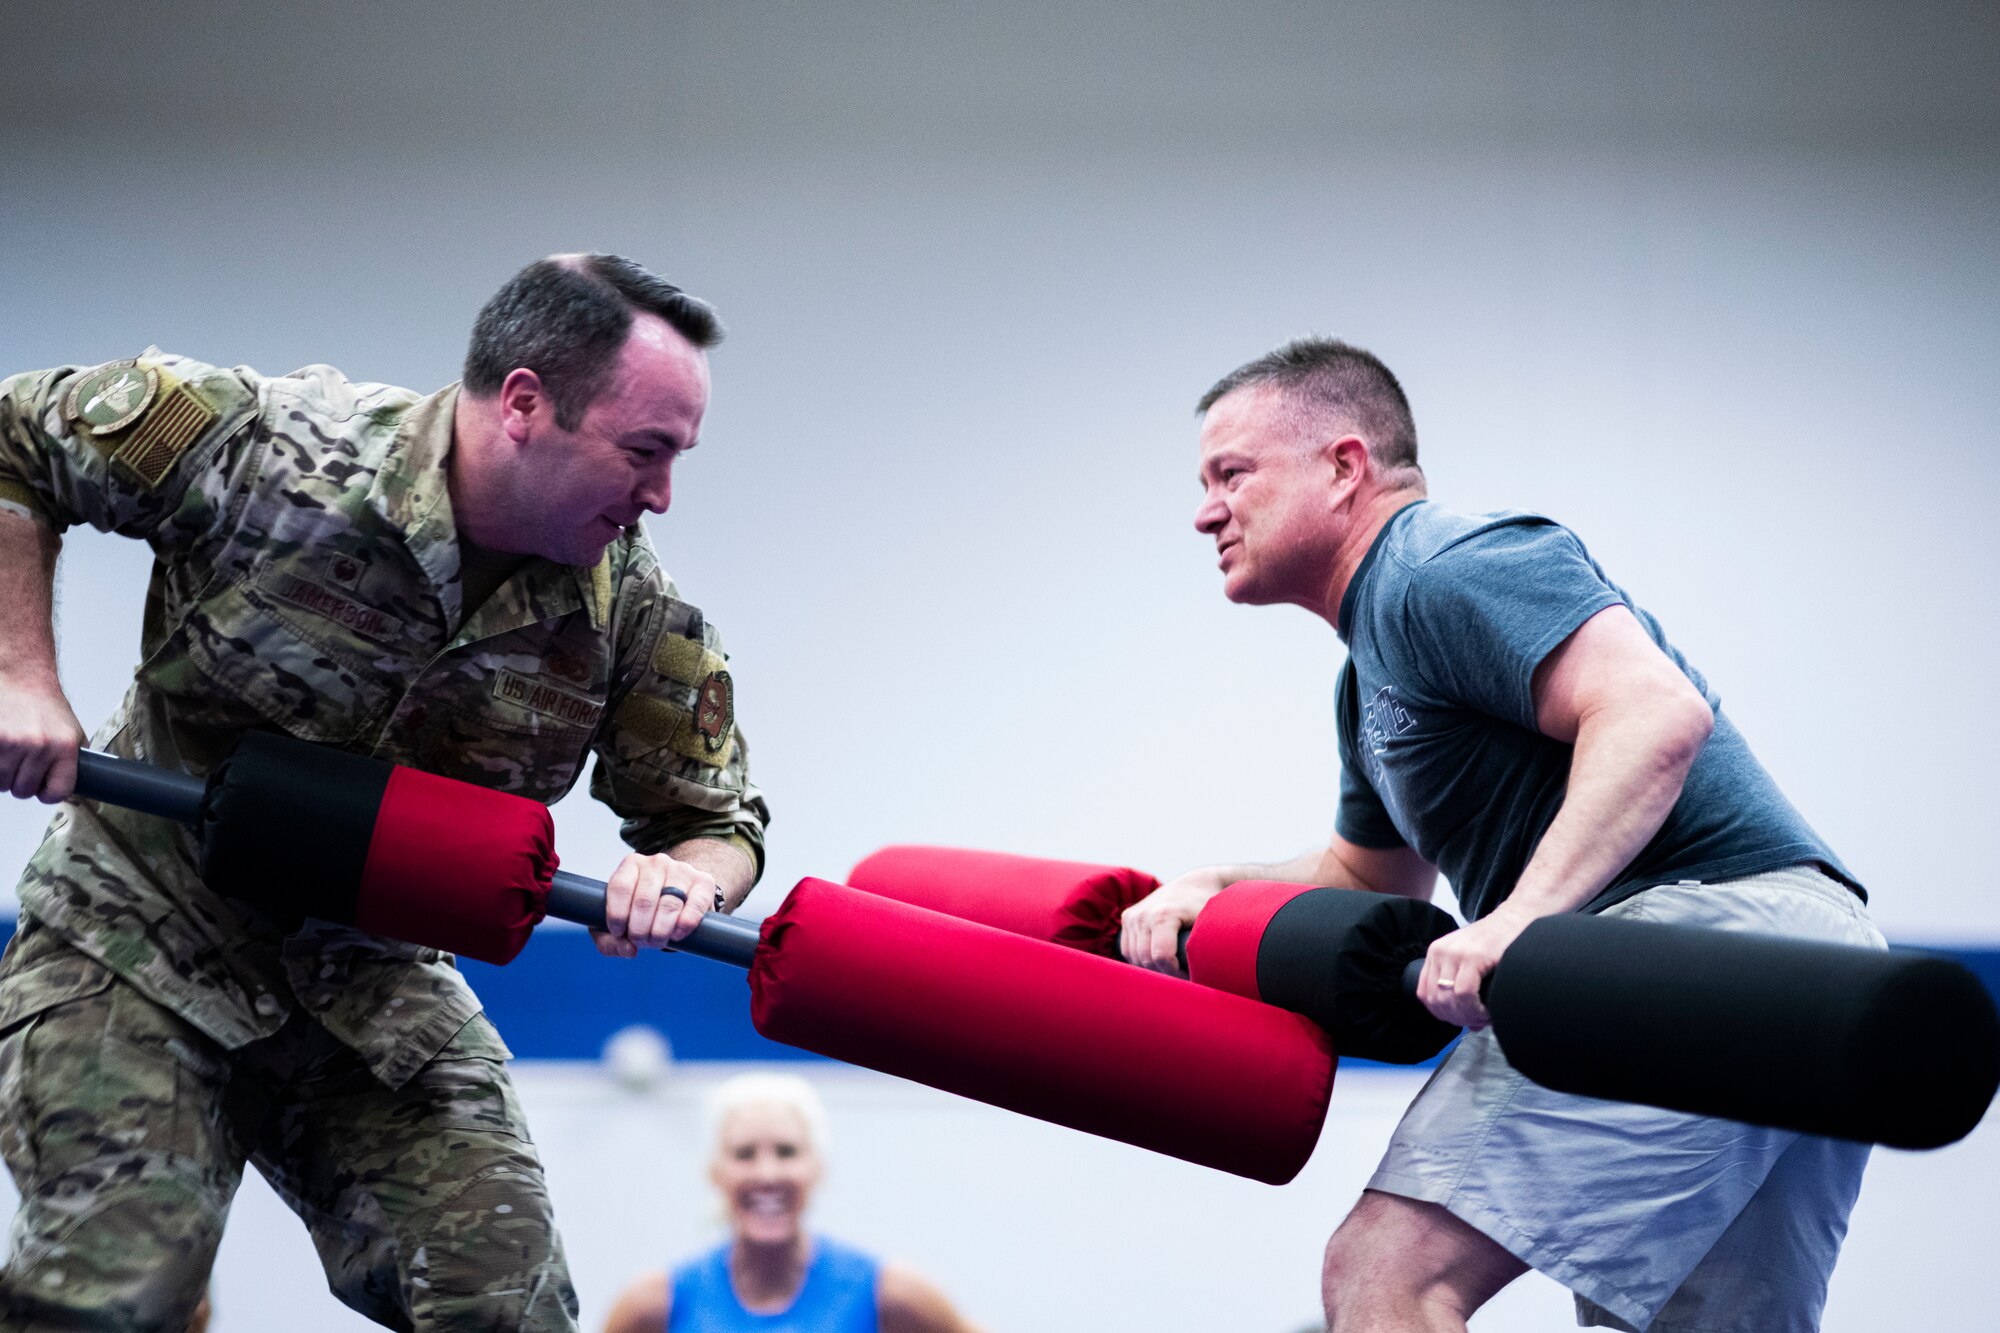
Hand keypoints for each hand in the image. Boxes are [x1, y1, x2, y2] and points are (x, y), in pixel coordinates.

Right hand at [0, 673, 83, 802]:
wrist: (22, 677)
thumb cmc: (45, 705)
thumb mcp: (72, 732)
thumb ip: (73, 761)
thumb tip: (75, 788)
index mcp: (65, 746)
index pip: (58, 792)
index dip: (48, 792)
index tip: (43, 787)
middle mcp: (39, 745)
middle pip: (24, 790)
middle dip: (21, 781)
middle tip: (22, 762)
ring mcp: (11, 742)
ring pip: (2, 784)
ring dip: (3, 774)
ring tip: (10, 754)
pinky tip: (1, 750)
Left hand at [591, 852, 719, 957]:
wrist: (681, 898)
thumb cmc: (644, 912)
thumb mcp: (620, 922)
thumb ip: (610, 940)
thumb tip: (628, 950)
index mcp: (632, 865)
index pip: (620, 887)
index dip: (617, 915)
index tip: (619, 933)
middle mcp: (657, 862)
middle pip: (644, 900)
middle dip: (639, 930)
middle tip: (641, 942)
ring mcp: (682, 870)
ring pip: (668, 905)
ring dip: (660, 932)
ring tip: (657, 941)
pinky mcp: (704, 882)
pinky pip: (695, 906)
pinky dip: (684, 925)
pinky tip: (677, 934)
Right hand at [1119, 869, 1226, 976]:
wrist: (1193, 885)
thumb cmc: (1204, 908)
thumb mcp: (1207, 925)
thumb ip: (1202, 948)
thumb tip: (1202, 974)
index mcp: (1163, 915)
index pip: (1161, 957)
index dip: (1175, 973)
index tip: (1190, 977)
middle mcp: (1143, 915)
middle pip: (1146, 960)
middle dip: (1164, 974)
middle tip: (1181, 978)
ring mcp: (1133, 916)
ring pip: (1134, 957)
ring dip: (1151, 968)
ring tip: (1171, 970)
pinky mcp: (1128, 917)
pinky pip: (1127, 949)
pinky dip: (1140, 959)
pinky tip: (1156, 961)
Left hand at [1415, 903, 1537, 1029]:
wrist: (1518, 918)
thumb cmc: (1499, 943)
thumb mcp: (1472, 962)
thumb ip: (1465, 990)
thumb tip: (1470, 1025)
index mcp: (1436, 953)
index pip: (1425, 995)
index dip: (1443, 1015)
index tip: (1463, 1020)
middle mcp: (1440, 951)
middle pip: (1437, 1001)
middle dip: (1457, 1019)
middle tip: (1477, 1022)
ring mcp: (1455, 952)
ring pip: (1450, 1000)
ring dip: (1467, 1016)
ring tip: (1485, 1017)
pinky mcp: (1474, 956)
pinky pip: (1464, 994)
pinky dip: (1475, 1009)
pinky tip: (1488, 1011)